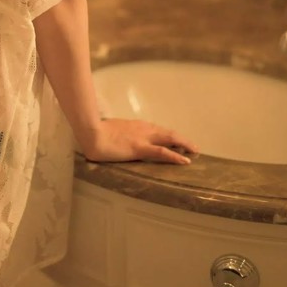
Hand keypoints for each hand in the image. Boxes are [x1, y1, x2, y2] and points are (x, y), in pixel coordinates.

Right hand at [82, 118, 198, 164]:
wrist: (91, 133)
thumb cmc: (98, 132)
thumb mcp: (113, 131)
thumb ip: (122, 135)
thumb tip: (123, 139)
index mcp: (137, 126)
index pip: (158, 130)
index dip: (170, 135)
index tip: (179, 141)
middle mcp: (143, 129)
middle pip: (169, 133)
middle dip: (182, 140)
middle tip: (193, 147)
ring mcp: (143, 138)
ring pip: (170, 139)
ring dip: (184, 145)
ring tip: (195, 151)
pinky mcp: (139, 148)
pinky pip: (161, 152)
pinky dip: (175, 155)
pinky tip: (185, 160)